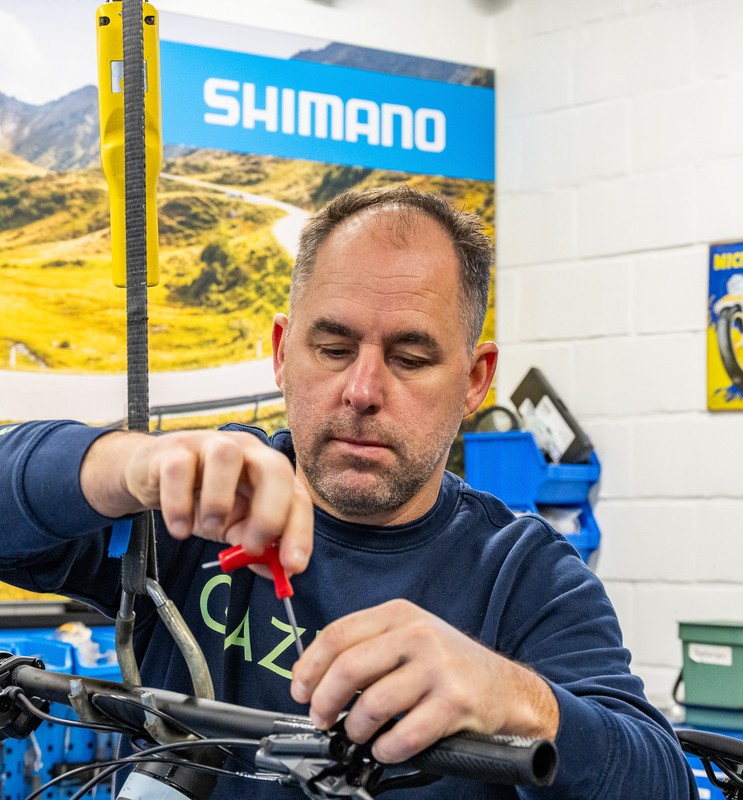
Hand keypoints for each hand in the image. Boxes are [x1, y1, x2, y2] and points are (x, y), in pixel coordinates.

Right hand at [80, 430, 312, 574]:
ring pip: (226, 455)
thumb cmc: (200, 497)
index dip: (299, 531)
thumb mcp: (232, 526)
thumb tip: (281, 574)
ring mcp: (210, 444)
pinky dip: (178, 505)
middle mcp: (246, 451)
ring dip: (220, 500)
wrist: (151, 476)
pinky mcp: (173, 449)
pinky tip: (179, 528)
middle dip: (270, 511)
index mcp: (267, 471)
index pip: (296, 496)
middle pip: (274, 466)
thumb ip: (255, 546)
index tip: (293, 565)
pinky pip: (178, 471)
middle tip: (253, 547)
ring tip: (210, 527)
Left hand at [290, 599, 557, 762]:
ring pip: (372, 704)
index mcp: (399, 614)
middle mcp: (418, 634)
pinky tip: (387, 748)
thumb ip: (366, 647)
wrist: (505, 687)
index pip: (337, 634)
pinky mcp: (455, 703)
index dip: (309, 666)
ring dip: (355, 729)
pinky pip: (404, 734)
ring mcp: (437, 668)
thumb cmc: (447, 665)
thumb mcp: (408, 638)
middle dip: (324, 701)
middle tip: (320, 719)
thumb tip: (312, 676)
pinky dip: (387, 749)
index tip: (299, 690)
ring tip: (358, 735)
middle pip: (348, 667)